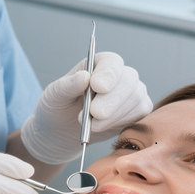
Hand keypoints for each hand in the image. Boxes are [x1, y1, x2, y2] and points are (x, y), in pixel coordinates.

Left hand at [21, 52, 152, 164]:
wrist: (63, 130)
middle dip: (111, 100)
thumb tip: (84, 77)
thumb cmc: (59, 107)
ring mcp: (131, 93)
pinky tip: (103, 127)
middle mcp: (120, 75)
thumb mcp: (55, 95)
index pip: (112, 62)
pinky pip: (139, 115)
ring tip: (91, 125)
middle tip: (94, 114)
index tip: (97, 86)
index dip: (107, 74)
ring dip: (113, 116)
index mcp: (99, 64)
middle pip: (128, 81)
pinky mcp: (137, 112)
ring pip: (135, 99)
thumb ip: (68, 86)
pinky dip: (120, 123)